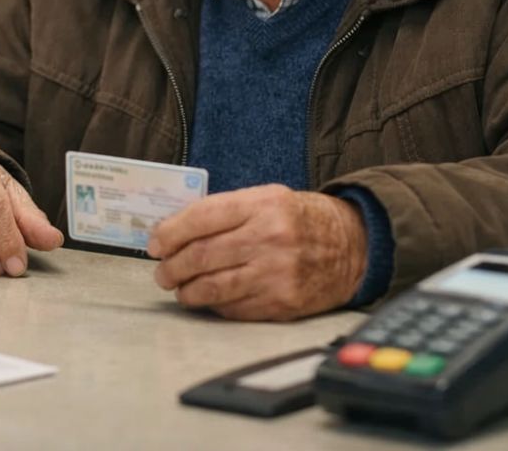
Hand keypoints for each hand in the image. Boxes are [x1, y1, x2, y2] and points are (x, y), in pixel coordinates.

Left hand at [147, 184, 367, 320]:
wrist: (352, 247)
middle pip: (201, 256)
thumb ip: (226, 211)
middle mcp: (269, 238)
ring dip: (186, 291)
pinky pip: (233, 309)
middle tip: (162, 272)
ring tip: (177, 287)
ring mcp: (277, 274)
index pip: (201, 217)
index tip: (154, 244)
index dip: (170, 232)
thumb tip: (174, 230)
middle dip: (172, 266)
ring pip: (213, 288)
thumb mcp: (267, 198)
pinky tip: (207, 299)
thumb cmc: (300, 220)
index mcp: (262, 205)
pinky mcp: (282, 304)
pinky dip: (213, 305)